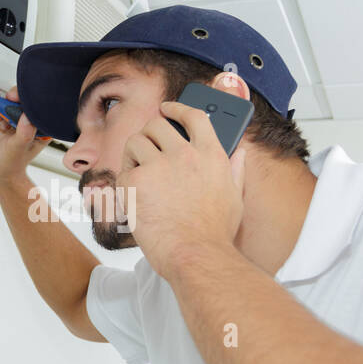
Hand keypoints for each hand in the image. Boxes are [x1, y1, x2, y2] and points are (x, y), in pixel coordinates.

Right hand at [0, 85, 48, 187]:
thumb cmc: (11, 164)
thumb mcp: (17, 149)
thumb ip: (24, 133)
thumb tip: (27, 118)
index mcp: (42, 129)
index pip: (40, 108)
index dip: (30, 101)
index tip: (18, 99)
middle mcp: (32, 124)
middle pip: (26, 102)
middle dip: (15, 100)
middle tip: (7, 101)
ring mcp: (19, 121)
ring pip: (14, 103)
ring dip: (5, 105)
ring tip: (0, 114)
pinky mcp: (8, 120)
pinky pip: (3, 107)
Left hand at [116, 99, 245, 278]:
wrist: (196, 256)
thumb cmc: (214, 235)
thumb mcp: (235, 198)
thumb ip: (235, 171)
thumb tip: (239, 153)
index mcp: (212, 155)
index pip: (194, 116)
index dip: (178, 107)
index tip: (168, 108)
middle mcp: (186, 154)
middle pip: (158, 124)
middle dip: (149, 132)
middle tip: (146, 145)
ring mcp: (158, 166)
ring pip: (135, 141)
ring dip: (133, 153)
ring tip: (137, 171)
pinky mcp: (136, 181)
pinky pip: (123, 169)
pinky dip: (124, 180)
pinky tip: (132, 194)